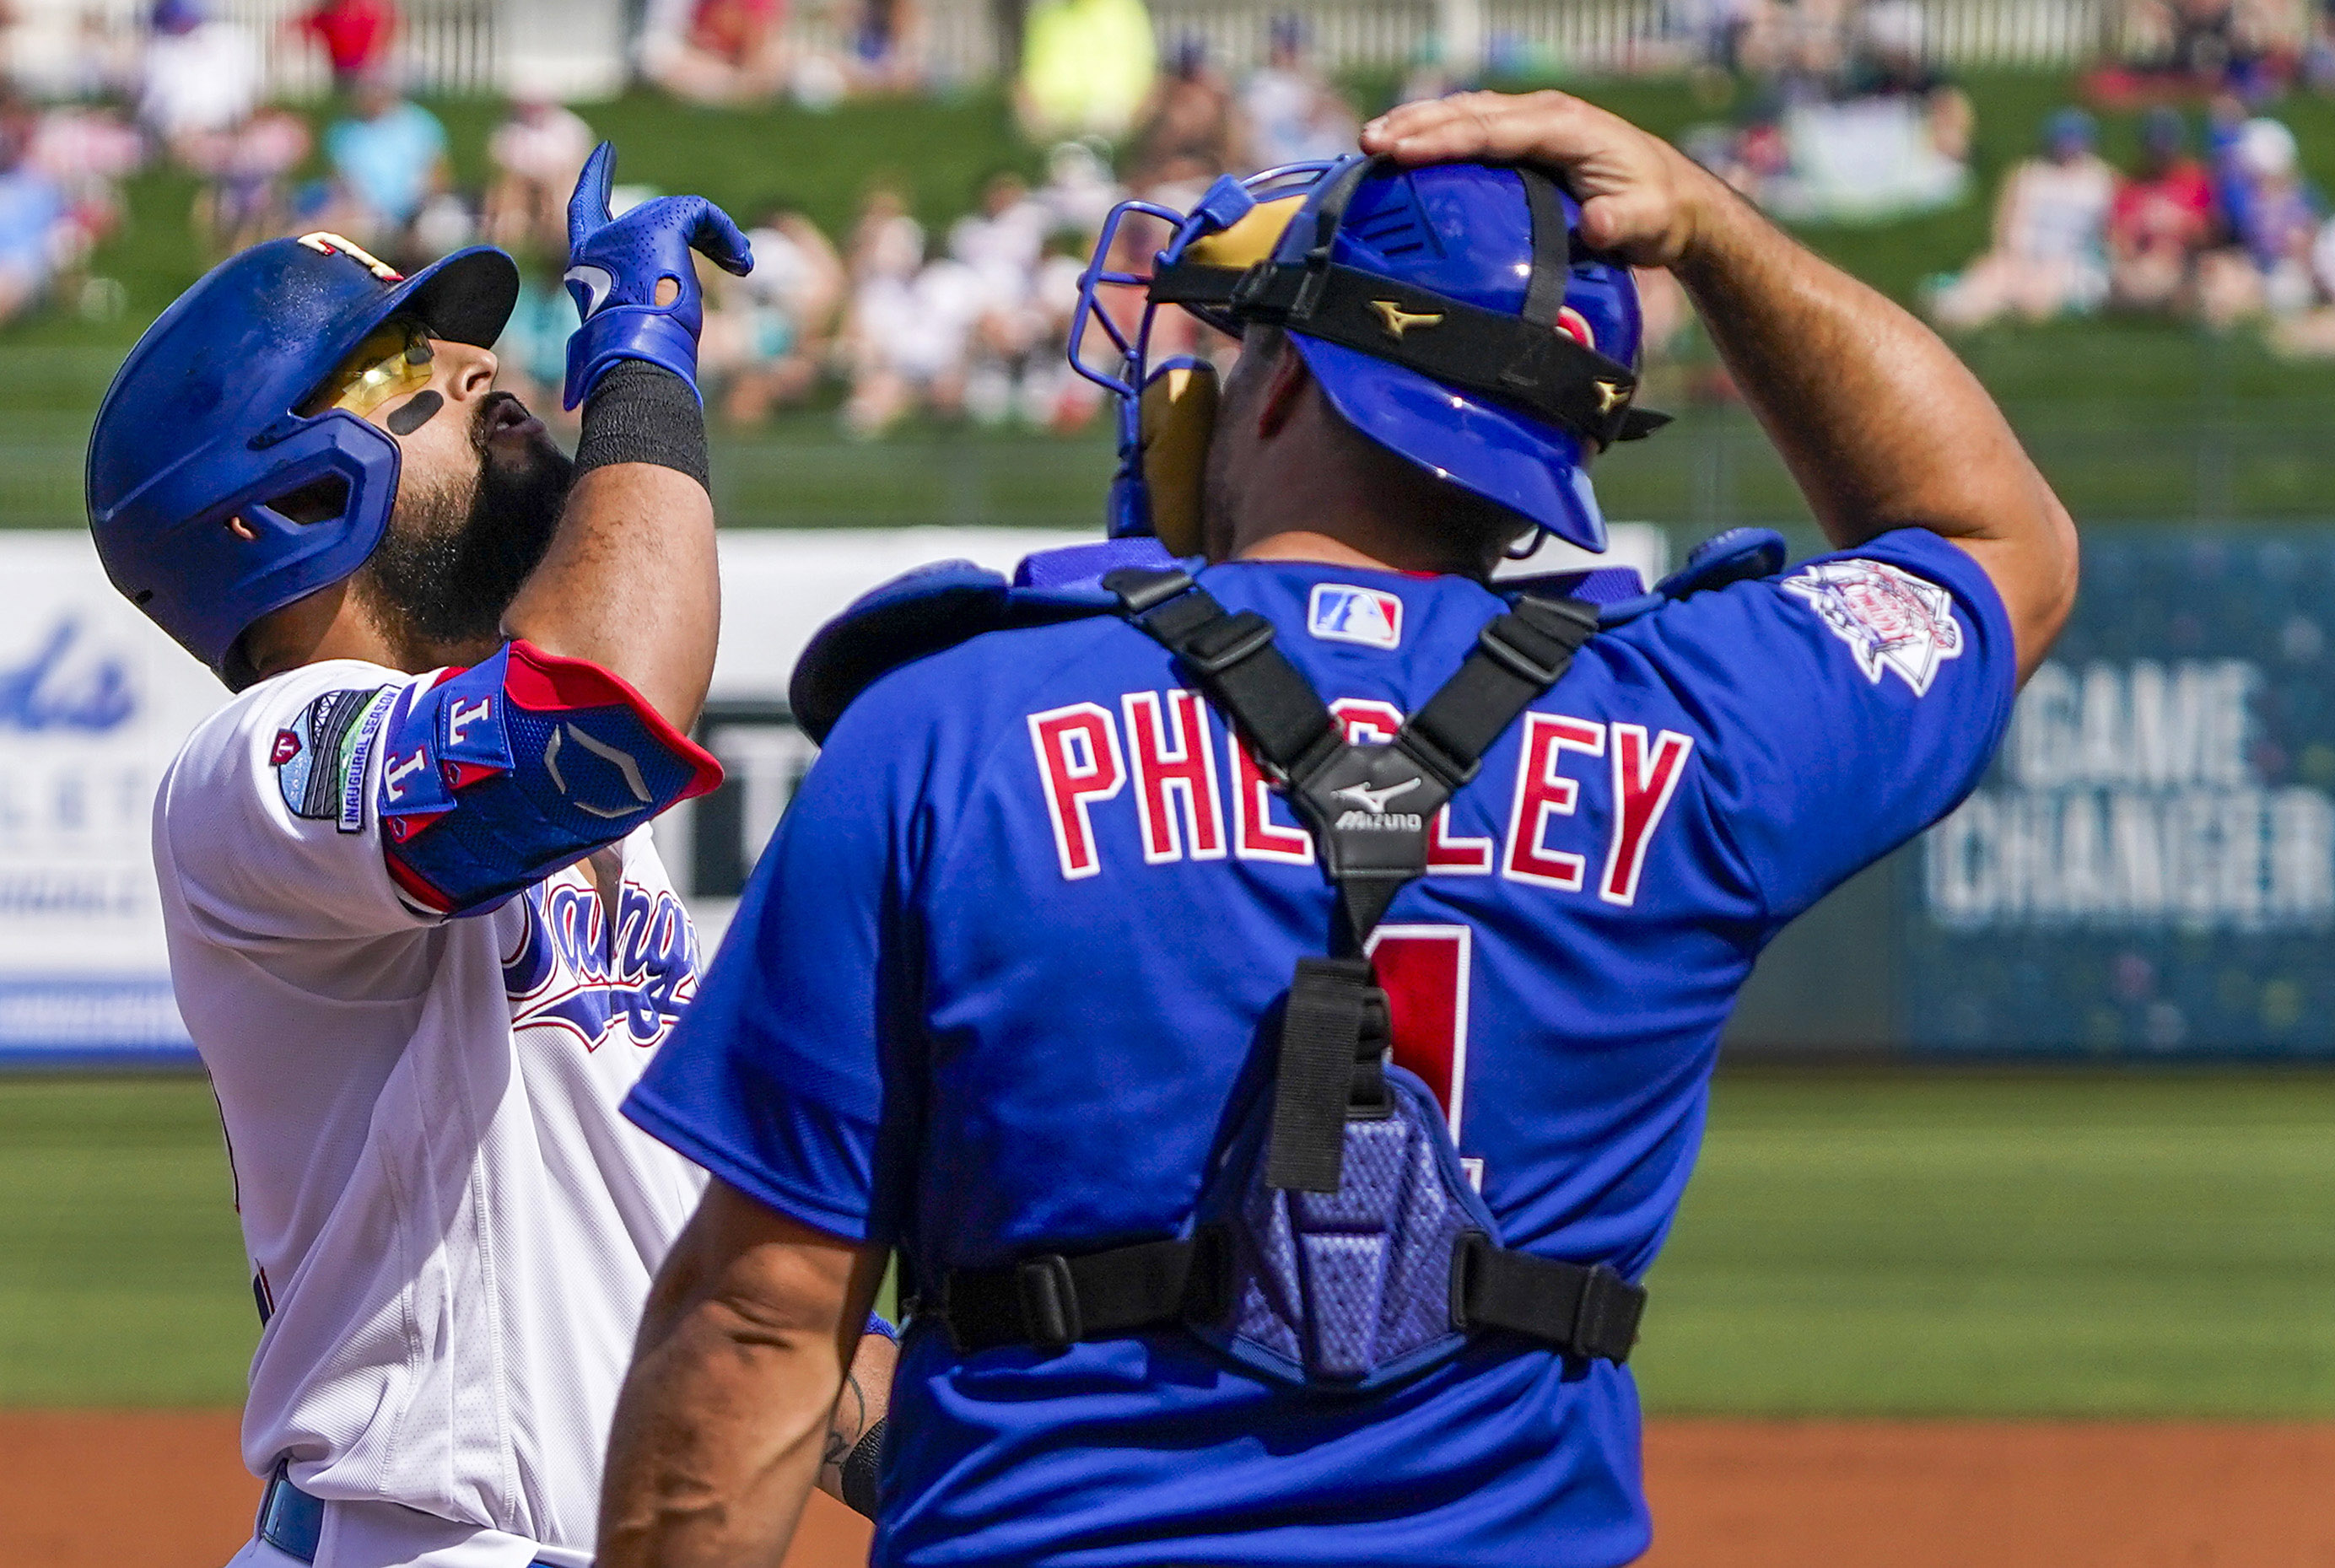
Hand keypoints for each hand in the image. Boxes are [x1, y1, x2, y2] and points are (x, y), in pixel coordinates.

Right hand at [562, 141, 752, 407]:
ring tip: (742, 266)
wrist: (637, 357)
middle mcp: (600, 241)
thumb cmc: (635, 357)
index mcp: (586, 262)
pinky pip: (702, 214)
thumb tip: (664, 318)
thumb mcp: (635, 322)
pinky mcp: (660, 224)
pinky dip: (727, 237)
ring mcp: (628, 229)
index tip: (606, 153)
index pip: (584, 207)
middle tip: (735, 254)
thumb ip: (640, 299)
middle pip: (657, 217)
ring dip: (719, 241)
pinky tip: (743, 263)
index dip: (595, 179)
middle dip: (700, 232)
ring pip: (684, 215)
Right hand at [1360, 91, 1713, 268]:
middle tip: (1369, 144)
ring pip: (1465, 113)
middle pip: (1469, 112)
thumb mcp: (1649, 222)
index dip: (1444, 139)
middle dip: (1416, 125)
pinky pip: (1472, 128)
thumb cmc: (1658, 212)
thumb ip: (1625, 224)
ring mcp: (1534, 122)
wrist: (1676, 201)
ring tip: (1370, 143)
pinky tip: (1404, 149)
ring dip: (1417, 124)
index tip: (1401, 153)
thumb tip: (1599, 224)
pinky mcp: (1526, 138)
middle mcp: (1546, 114)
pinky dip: (1435, 134)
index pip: (1493, 128)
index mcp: (1567, 127)